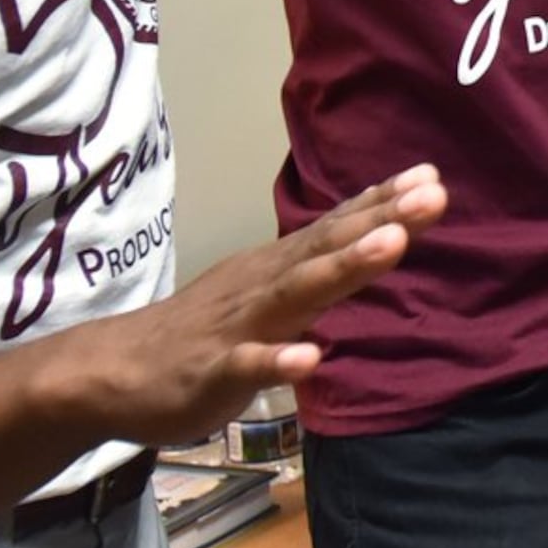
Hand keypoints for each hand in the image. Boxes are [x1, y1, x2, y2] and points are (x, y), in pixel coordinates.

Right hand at [43, 165, 445, 446]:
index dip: (384, 203)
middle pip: (328, 247)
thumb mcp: (268, 292)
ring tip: (393, 244)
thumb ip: (319, 268)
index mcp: (279, 266)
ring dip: (344, 267)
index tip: (433, 176)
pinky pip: (247, 367)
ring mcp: (238, 325)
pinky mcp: (212, 371)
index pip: (337, 227)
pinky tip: (310, 358)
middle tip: (434, 194)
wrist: (113, 370)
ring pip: (296, 293)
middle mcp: (264, 284)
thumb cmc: (204, 330)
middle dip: (383, 220)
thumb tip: (381, 238)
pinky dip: (277, 361)